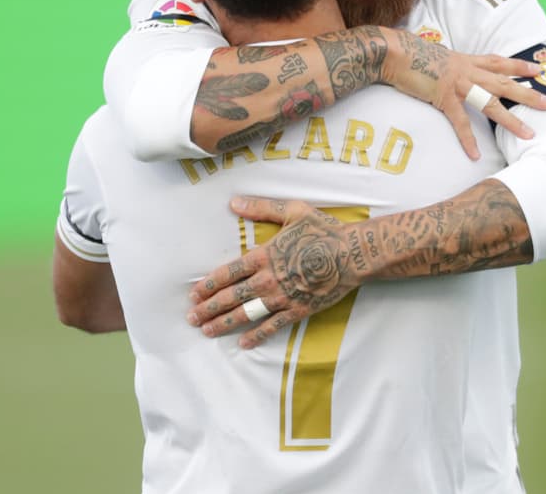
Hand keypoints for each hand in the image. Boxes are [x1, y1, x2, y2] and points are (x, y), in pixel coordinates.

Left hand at [186, 197, 364, 348]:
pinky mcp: (298, 309)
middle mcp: (268, 279)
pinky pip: (273, 325)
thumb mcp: (294, 211)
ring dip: (225, 323)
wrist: (353, 254)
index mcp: (264, 256)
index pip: (228, 273)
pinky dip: (257, 335)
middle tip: (191, 317)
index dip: (209, 284)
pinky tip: (243, 342)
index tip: (193, 293)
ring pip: (247, 313)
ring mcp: (283, 297)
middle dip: (209, 308)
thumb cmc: (325, 231)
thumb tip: (234, 202)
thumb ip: (262, 208)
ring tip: (207, 330)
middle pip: (231, 297)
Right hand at [383, 30, 545, 159]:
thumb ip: (454, 66)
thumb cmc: (413, 55)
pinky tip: (475, 155)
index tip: (539, 69)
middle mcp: (468, 71)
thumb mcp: (441, 57)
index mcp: (468, 61)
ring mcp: (458, 85)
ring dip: (511, 120)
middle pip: (505, 83)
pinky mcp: (443, 98)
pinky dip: (468, 140)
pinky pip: (459, 122)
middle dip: (528, 94)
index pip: (500, 62)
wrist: (394, 53)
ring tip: (528, 134)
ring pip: (491, 104)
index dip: (520, 65)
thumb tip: (459, 71)